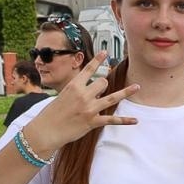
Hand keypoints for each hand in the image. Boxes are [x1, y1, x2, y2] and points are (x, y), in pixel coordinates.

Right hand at [21, 51, 138, 154]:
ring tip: (137, 87)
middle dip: (104, 85)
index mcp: (73, 86)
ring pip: (112, 97)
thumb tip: (90, 92)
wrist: (46, 130)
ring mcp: (89, 108)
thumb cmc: (51, 114)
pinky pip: (113, 120)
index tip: (105, 53)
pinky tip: (135, 120)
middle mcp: (83, 95)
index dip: (98, 60)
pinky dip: (125, 121)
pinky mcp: (93, 121)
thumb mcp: (62, 96)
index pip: (88, 70)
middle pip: (103, 83)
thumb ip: (76, 92)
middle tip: (99, 91)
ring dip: (126, 92)